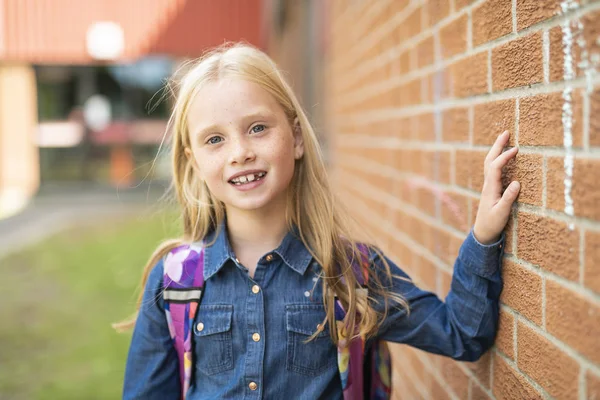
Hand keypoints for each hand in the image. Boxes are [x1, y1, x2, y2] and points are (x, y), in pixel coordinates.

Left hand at [473, 130, 519, 244]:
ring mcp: (488, 186)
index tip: (516, 149)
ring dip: (496, 150)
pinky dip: (497, 159)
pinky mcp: (491, 189)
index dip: (504, 157)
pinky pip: (492, 169)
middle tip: (505, 132)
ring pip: (489, 163)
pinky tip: (502, 156)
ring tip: (504, 139)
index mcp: (490, 188)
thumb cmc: (492, 224)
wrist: (482, 232)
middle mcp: (487, 185)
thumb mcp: (502, 213)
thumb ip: (509, 198)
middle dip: (497, 146)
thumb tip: (517, 182)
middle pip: (489, 160)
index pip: (495, 167)